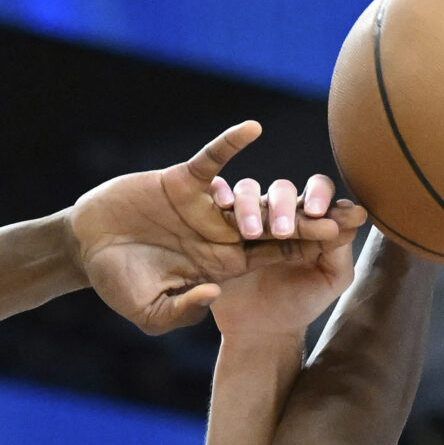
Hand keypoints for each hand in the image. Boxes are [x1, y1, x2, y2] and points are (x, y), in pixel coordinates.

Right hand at [70, 125, 357, 336]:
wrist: (87, 251)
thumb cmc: (118, 286)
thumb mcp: (151, 314)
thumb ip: (184, 308)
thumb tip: (217, 290)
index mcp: (223, 265)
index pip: (275, 258)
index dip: (308, 252)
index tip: (342, 247)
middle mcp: (222, 235)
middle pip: (278, 227)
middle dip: (314, 223)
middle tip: (356, 216)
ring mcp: (205, 207)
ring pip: (252, 196)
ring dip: (281, 195)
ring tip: (320, 190)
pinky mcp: (183, 182)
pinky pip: (211, 160)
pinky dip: (228, 145)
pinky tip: (252, 130)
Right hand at [208, 170, 365, 338]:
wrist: (263, 331)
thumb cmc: (301, 304)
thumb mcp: (331, 280)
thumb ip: (342, 249)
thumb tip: (353, 217)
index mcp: (310, 220)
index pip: (317, 190)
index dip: (319, 195)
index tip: (318, 213)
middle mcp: (280, 213)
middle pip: (282, 189)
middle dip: (284, 205)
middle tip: (283, 231)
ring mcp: (250, 219)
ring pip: (248, 192)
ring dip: (250, 205)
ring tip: (253, 233)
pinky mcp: (223, 228)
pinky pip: (219, 201)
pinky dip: (220, 193)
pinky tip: (224, 203)